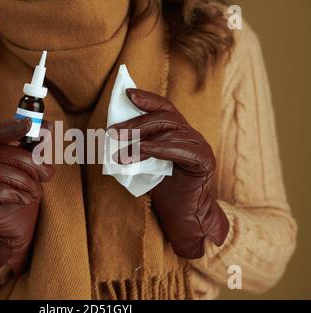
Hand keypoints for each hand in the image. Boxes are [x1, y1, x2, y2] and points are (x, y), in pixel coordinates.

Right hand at [0, 118, 53, 273]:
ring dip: (25, 181)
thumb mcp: (32, 169)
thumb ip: (36, 148)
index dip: (11, 127)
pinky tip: (25, 199)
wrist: (13, 227)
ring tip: (37, 192)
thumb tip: (47, 125)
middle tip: (48, 174)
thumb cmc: (21, 192)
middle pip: (1, 152)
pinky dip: (15, 194)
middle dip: (30, 161)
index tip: (30, 124)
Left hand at [108, 88, 228, 258]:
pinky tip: (143, 151)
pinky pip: (181, 149)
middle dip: (135, 123)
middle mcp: (190, 135)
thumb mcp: (143, 163)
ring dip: (140, 140)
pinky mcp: (204, 161)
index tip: (126, 93)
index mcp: (177, 132)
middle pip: (164, 117)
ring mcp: (199, 146)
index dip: (146, 99)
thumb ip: (134, 147)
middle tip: (112, 132)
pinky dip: (159, 148)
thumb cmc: (162, 190)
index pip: (163, 108)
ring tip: (119, 152)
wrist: (182, 216)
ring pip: (170, 131)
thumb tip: (109, 134)